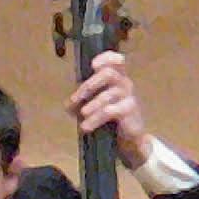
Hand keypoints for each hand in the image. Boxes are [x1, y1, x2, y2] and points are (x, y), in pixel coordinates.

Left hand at [71, 51, 153, 166]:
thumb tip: (68, 105)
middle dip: (89, 85)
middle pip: (108, 74)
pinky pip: (110, 111)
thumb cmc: (113, 119)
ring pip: (107, 96)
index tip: (93, 65)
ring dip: (91, 106)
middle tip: (75, 100)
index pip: (116, 61)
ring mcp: (129, 97)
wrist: (130, 140)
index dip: (106, 58)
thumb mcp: (97, 105)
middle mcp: (125, 84)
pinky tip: (87, 127)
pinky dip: (95, 119)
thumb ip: (84, 100)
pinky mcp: (130, 112)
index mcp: (117, 78)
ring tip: (81, 117)